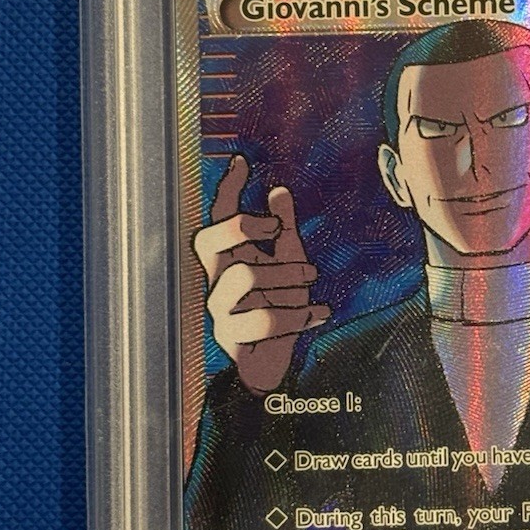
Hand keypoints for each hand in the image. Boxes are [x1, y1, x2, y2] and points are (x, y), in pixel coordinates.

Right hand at [193, 154, 330, 393]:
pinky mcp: (231, 338)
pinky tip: (322, 313)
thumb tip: (279, 190)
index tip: (242, 162)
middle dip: (243, 227)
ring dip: (287, 275)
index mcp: (230, 259)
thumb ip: (284, 231)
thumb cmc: (282, 309)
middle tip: (278, 230)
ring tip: (313, 282)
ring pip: (244, 275)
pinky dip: (300, 314)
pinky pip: (263, 318)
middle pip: (208, 239)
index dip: (226, 190)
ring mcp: (219, 309)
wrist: (276, 367)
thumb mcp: (290, 265)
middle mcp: (216, 280)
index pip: (218, 218)